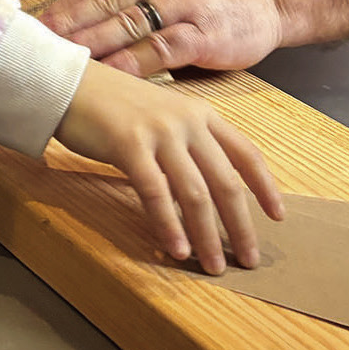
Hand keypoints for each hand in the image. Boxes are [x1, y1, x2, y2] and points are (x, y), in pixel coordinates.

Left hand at [40, 0, 284, 76]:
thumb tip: (69, 11)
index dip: (61, 6)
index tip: (33, 26)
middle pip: (104, 2)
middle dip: (67, 26)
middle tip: (37, 46)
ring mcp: (183, 3)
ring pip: (128, 23)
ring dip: (93, 44)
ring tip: (64, 62)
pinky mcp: (203, 33)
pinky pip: (160, 49)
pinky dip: (132, 63)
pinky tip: (111, 76)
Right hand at [56, 59, 283, 273]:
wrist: (70, 83)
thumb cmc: (113, 104)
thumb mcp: (161, 114)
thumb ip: (186, 143)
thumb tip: (204, 189)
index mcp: (200, 113)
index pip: (246, 153)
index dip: (265, 187)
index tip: (277, 217)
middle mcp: (186, 121)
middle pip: (226, 182)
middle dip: (241, 226)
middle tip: (247, 259)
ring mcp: (159, 132)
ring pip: (195, 194)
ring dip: (207, 236)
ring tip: (213, 266)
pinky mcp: (130, 145)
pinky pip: (157, 193)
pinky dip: (169, 225)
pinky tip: (176, 249)